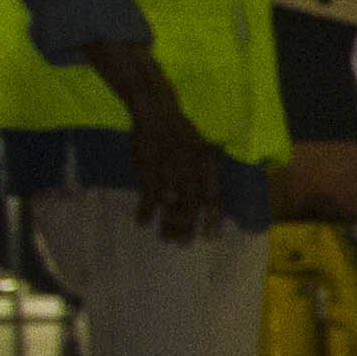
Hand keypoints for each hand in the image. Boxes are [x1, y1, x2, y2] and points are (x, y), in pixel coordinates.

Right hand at [125, 96, 219, 240]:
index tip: (211, 237)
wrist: (157, 111)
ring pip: (170, 203)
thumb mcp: (202, 150)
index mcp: (206, 163)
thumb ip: (208, 175)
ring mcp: (169, 167)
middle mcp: (190, 167)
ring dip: (167, 223)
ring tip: (164, 238)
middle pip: (191, 204)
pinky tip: (141, 222)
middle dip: (187, 227)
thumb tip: (214, 201)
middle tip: (183, 244)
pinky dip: (145, 210)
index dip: (213, 218)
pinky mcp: (148, 166)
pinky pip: (148, 194)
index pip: (213, 195)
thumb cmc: (181, 133)